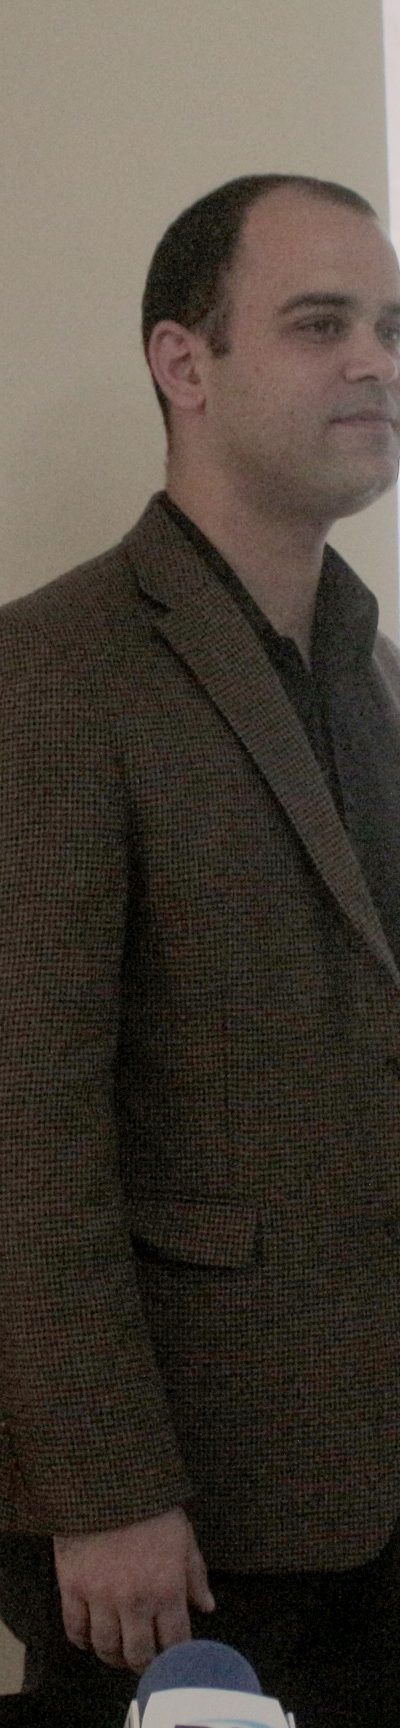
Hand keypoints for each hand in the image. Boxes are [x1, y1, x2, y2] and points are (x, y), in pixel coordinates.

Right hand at [53, 1506, 214, 1672]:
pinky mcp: (73, 1588)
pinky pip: (75, 1629)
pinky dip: (82, 1641)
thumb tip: (207, 1607)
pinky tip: (89, 1639)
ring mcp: (100, 1597)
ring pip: (106, 1647)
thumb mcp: (183, 1537)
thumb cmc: (150, 1506)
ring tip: (117, 1652)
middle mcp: (135, 1601)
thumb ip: (195, 1575)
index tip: (172, 1655)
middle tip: (142, 1658)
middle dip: (143, 1662)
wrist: (106, 1480)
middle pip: (138, 1654)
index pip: (175, 1643)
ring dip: (113, 1657)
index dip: (175, 1656)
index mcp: (167, 1589)